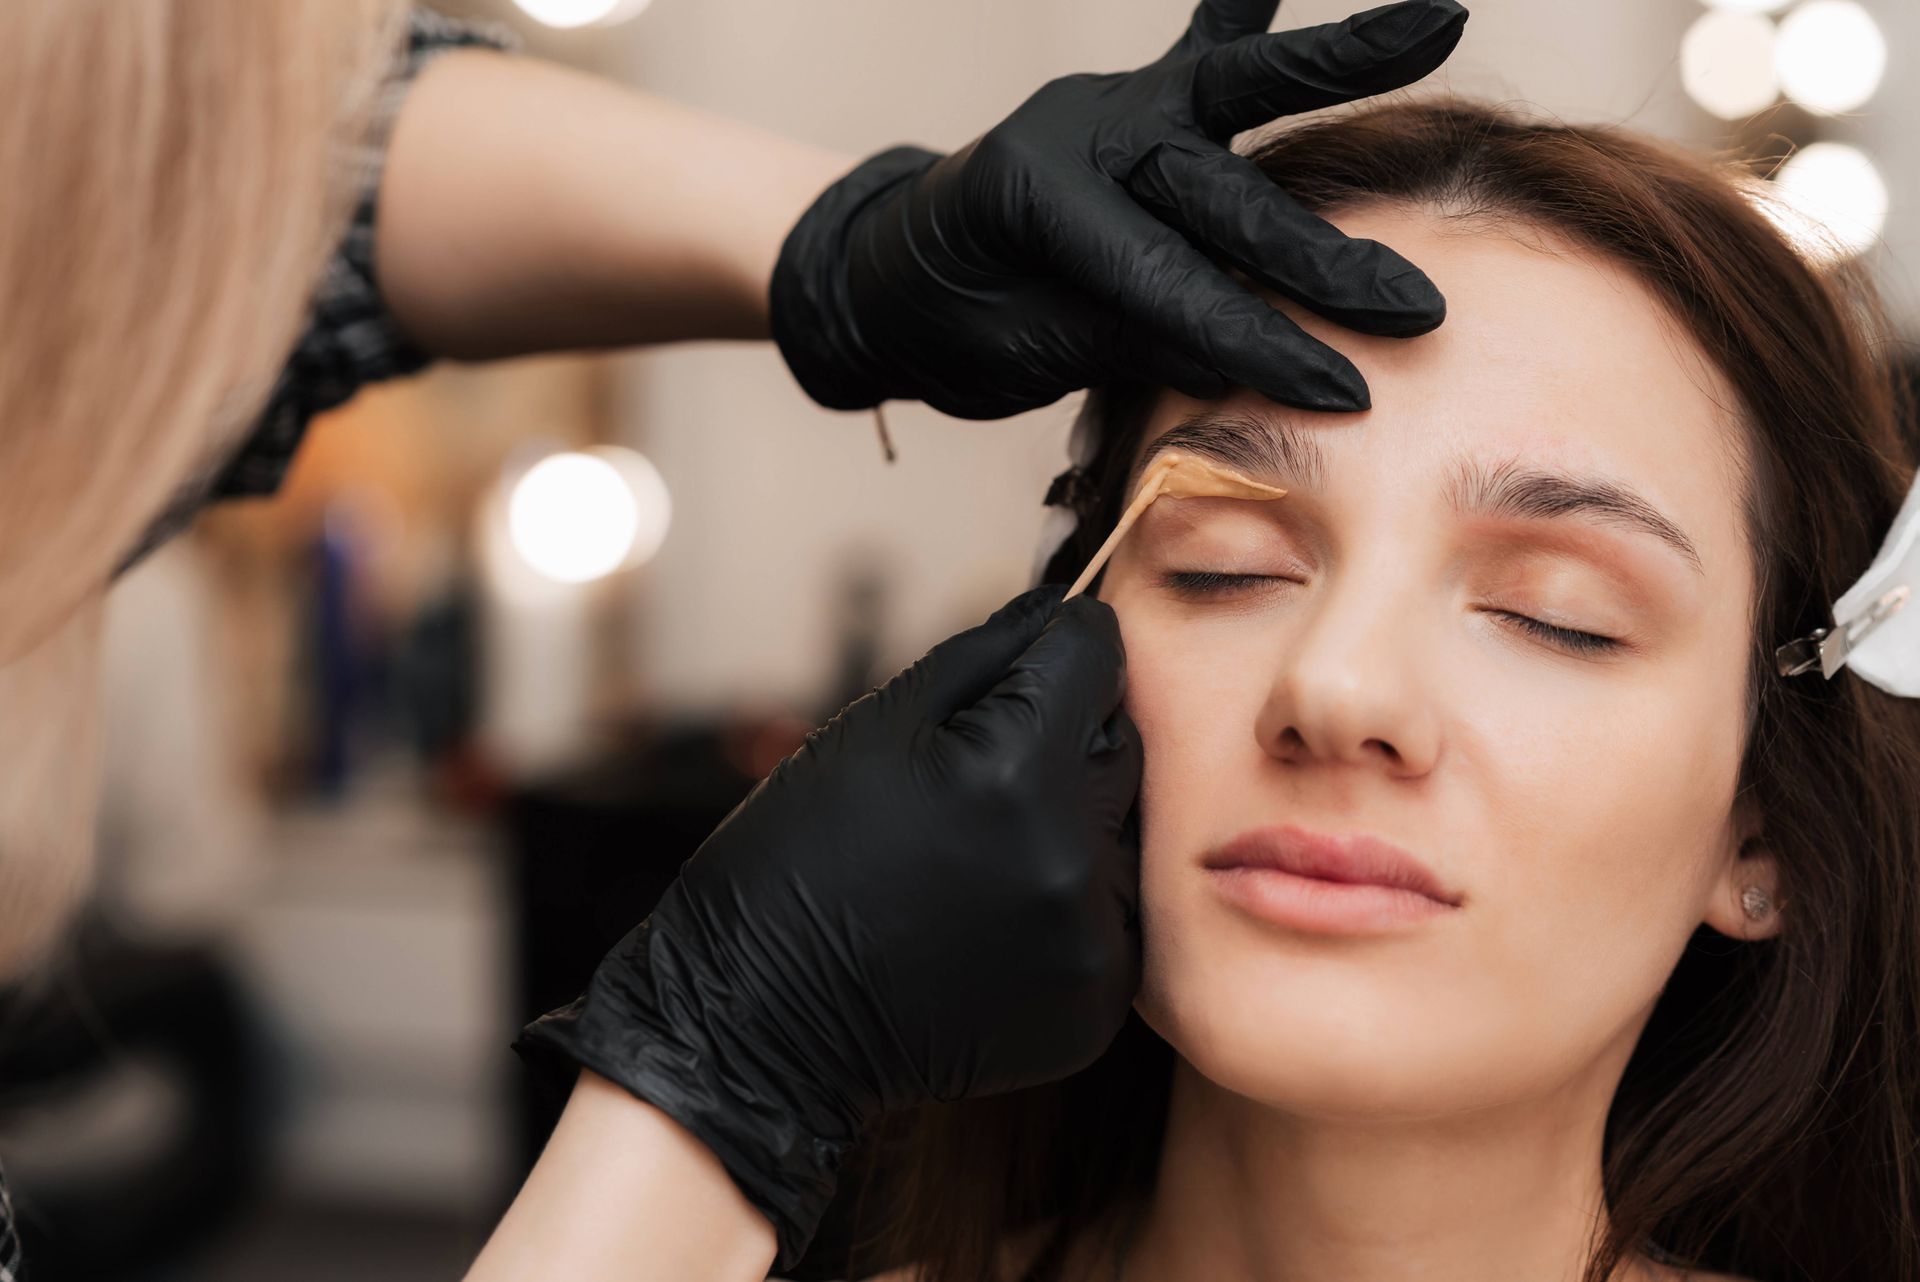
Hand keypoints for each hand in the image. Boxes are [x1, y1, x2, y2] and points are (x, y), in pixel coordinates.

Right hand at [514, 586, 1142, 1269]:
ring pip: (1122, 834)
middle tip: (975, 783)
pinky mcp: (1094, 1005)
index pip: (1096, 657)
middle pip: (1120, 744)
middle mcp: (1071, 857)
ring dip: (1071, 827)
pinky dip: (1065, 907)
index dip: (1056, 649)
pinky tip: (989, 920)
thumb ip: (985, 654)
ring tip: (974, 861)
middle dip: (1062, 742)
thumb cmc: (797, 857)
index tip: (1022, 670)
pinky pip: (1110, 918)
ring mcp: (1088, 941)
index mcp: (1014, 772)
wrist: (758, 1020)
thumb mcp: (874, 726)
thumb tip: (1063, 606)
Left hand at [770, 0, 1467, 418]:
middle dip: (1319, 258)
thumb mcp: (1019, 350)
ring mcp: (1114, 103)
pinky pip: (1205, 47)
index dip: (1250, 339)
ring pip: (1238, 85)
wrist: (886, 272)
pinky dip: (1254, 6)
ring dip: (1340, 59)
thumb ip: (1121, 337)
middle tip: (1413, 308)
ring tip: (1438, 20)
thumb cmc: (944, 323)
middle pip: (1219, 194)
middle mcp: (1084, 129)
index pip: (1162, 278)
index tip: (1338, 390)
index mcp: (1036, 194)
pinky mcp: (1135, 100)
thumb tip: (1236, 353)